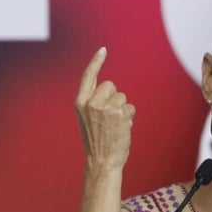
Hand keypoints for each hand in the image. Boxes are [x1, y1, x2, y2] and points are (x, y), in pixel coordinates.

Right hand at [74, 47, 135, 170]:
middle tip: (109, 118)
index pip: (88, 76)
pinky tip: (121, 129)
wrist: (101, 161)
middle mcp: (92, 103)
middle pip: (111, 86)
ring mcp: (106, 108)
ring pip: (122, 97)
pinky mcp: (120, 114)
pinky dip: (129, 117)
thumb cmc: (96, 141)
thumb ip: (94, 103)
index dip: (96, 62)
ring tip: (115, 126)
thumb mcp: (86, 119)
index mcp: (80, 103)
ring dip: (123, 110)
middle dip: (114, 97)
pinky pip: (130, 107)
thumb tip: (110, 90)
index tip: (103, 50)